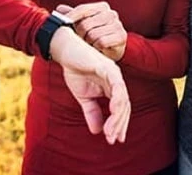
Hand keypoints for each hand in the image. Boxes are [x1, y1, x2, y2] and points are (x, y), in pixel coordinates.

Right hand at [49, 27, 130, 144]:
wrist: (65, 51)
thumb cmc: (75, 70)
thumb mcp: (83, 96)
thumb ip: (91, 111)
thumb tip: (96, 131)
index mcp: (113, 87)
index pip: (121, 108)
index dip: (119, 124)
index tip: (115, 139)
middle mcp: (117, 81)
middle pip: (125, 106)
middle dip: (120, 124)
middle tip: (113, 139)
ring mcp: (114, 73)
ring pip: (123, 98)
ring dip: (118, 117)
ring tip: (110, 131)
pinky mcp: (107, 67)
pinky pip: (117, 85)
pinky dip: (117, 99)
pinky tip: (113, 112)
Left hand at [56, 2, 126, 61]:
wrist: (108, 52)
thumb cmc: (93, 35)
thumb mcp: (82, 25)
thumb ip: (72, 16)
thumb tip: (59, 9)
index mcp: (102, 7)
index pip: (83, 9)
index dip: (71, 17)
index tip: (63, 23)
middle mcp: (112, 13)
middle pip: (86, 23)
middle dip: (81, 34)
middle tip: (83, 39)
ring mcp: (118, 25)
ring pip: (92, 34)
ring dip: (89, 42)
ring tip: (91, 43)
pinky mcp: (121, 36)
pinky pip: (101, 42)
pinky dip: (97, 47)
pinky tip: (99, 47)